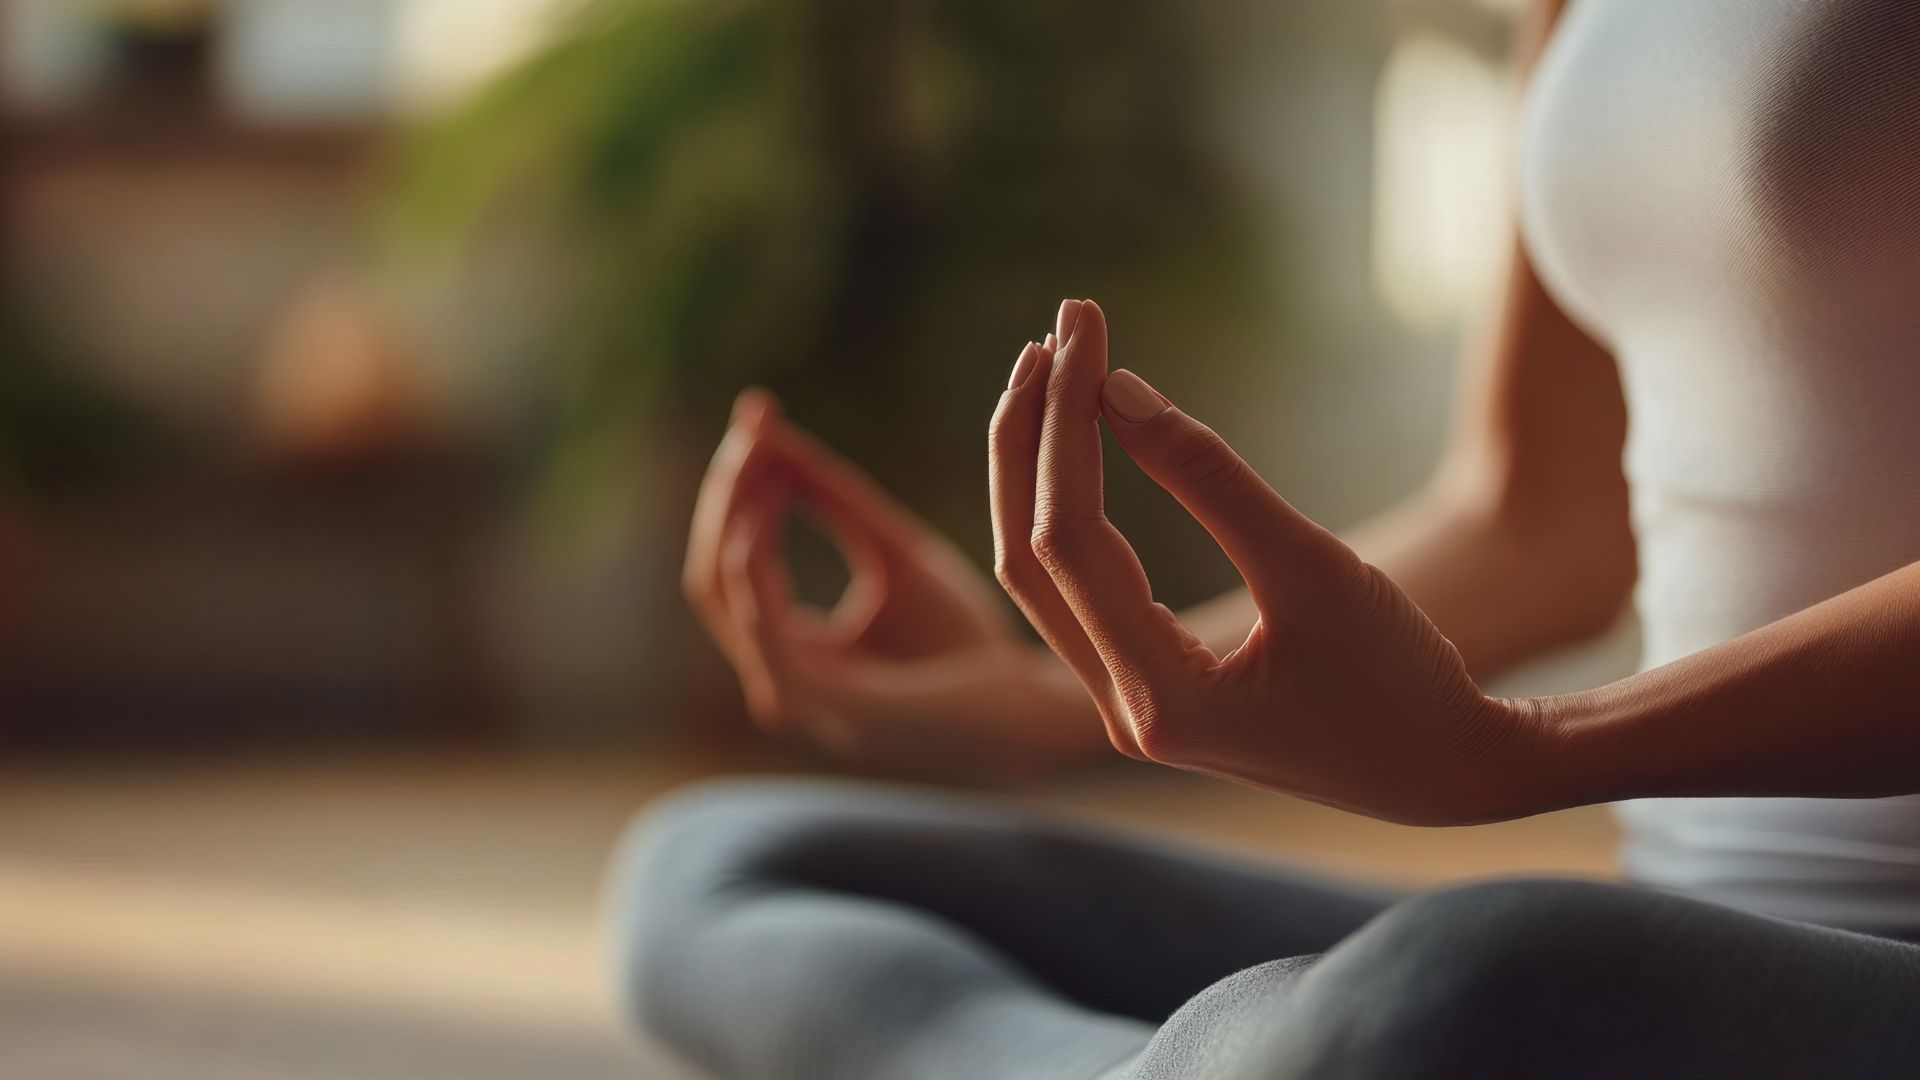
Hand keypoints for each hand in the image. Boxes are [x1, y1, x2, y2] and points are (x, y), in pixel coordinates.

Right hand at [683, 388, 1102, 771]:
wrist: (1032, 704)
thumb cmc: (964, 638)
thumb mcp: (889, 550)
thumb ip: (829, 499)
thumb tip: (768, 433)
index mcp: (789, 654)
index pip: (727, 566)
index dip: (734, 487)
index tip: (756, 414)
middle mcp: (778, 681)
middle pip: (711, 578)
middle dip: (726, 495)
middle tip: (751, 425)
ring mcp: (799, 699)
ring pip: (726, 598)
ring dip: (734, 517)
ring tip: (758, 453)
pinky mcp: (835, 705)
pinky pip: (768, 633)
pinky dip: (754, 573)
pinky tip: (763, 517)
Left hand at [988, 300, 1546, 824]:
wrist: (1446, 769)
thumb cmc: (1401, 675)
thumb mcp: (1313, 566)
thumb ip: (1211, 479)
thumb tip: (1113, 388)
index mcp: (1160, 701)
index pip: (1070, 541)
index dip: (1066, 425)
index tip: (1081, 326)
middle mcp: (1123, 714)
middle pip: (1031, 558)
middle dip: (1032, 437)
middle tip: (1057, 328)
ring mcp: (1127, 707)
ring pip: (1043, 577)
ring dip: (1038, 471)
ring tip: (1052, 367)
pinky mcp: (1146, 690)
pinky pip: (1078, 590)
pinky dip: (1069, 510)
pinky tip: (1078, 440)